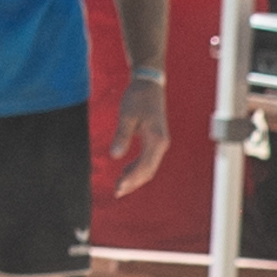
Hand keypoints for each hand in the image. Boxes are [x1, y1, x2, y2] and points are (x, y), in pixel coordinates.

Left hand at [110, 77, 171, 196]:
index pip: (144, 166)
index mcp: (155, 139)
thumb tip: (114, 156)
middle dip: (133, 183)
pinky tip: (125, 172)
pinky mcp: (156, 141)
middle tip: (117, 192)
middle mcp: (161, 144)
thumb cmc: (138, 97)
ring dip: (135, 178)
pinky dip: (137, 168)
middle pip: (148, 171)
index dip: (131, 179)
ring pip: (149, 168)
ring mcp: (160, 143)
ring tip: (120, 185)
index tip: (118, 188)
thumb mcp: (127, 115)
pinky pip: (148, 160)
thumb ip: (122, 136)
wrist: (150, 84)